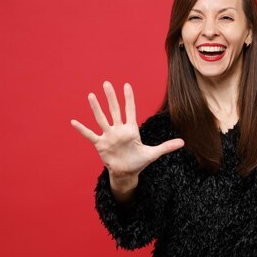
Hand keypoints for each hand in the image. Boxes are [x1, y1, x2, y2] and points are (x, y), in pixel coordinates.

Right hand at [70, 81, 184, 180]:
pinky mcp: (101, 144)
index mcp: (131, 130)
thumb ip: (167, 146)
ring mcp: (109, 136)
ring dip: (96, 108)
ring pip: (101, 119)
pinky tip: (73, 122)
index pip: (130, 111)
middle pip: (114, 110)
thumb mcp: (153, 154)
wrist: (126, 173)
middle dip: (111, 97)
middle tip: (106, 83)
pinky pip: (90, 135)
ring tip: (91, 96)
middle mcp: (119, 130)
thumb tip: (183, 142)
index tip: (127, 85)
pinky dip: (82, 129)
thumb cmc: (139, 162)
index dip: (129, 99)